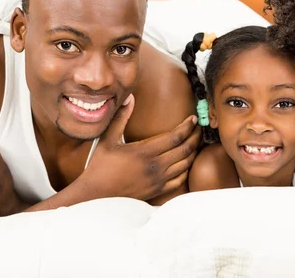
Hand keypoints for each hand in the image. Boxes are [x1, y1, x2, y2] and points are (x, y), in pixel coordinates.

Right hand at [81, 94, 200, 200]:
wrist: (94, 196)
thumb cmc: (99, 167)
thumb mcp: (107, 140)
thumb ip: (120, 118)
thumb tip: (129, 98)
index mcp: (145, 152)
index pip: (175, 137)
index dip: (187, 127)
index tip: (193, 119)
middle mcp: (155, 167)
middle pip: (185, 150)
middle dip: (195, 137)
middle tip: (199, 128)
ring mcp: (158, 180)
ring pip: (185, 164)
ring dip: (193, 152)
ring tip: (195, 142)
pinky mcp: (157, 191)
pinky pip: (180, 180)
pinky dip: (187, 169)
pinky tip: (186, 162)